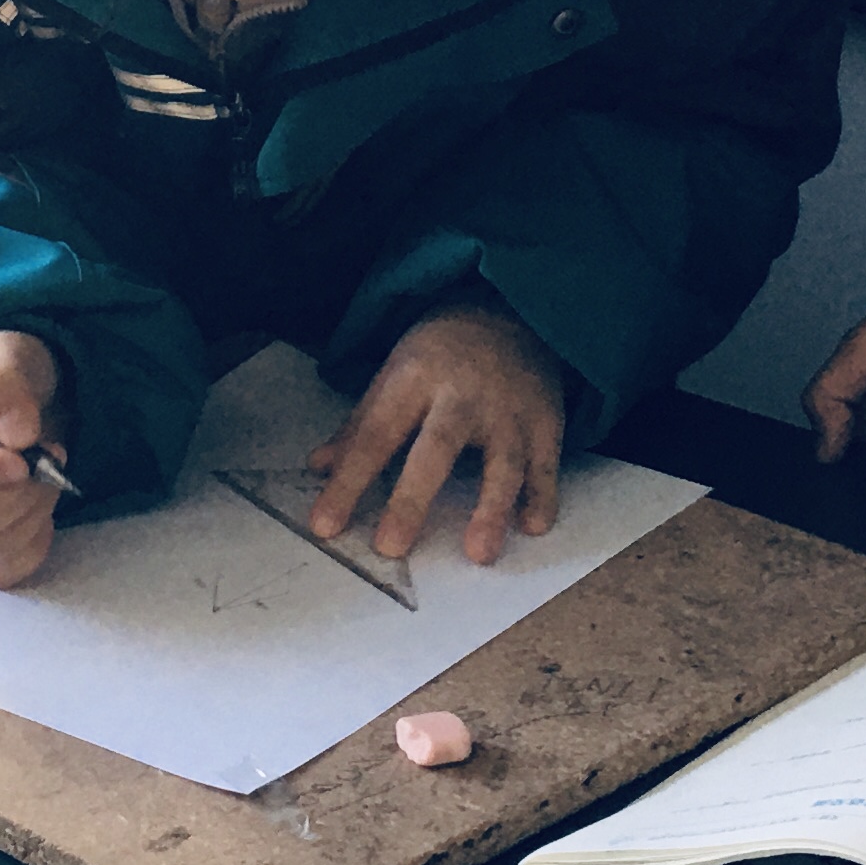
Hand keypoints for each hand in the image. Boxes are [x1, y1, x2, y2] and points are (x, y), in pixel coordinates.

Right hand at [0, 330, 69, 588]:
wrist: (30, 403)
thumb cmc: (5, 376)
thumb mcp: (5, 354)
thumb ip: (5, 382)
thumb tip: (17, 436)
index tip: (19, 460)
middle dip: (20, 492)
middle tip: (50, 452)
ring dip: (37, 508)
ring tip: (48, 467)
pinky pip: (11, 567)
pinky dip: (38, 538)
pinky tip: (40, 504)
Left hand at [307, 299, 567, 565]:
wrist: (511, 310)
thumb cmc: (441, 352)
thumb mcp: (394, 373)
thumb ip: (361, 424)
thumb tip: (318, 468)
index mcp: (414, 377)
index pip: (376, 435)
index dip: (349, 481)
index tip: (324, 525)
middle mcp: (462, 394)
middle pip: (436, 448)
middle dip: (412, 499)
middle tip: (390, 547)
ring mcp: (509, 409)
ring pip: (502, 462)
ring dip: (491, 508)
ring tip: (478, 554)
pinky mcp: (547, 420)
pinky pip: (546, 463)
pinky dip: (542, 496)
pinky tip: (533, 527)